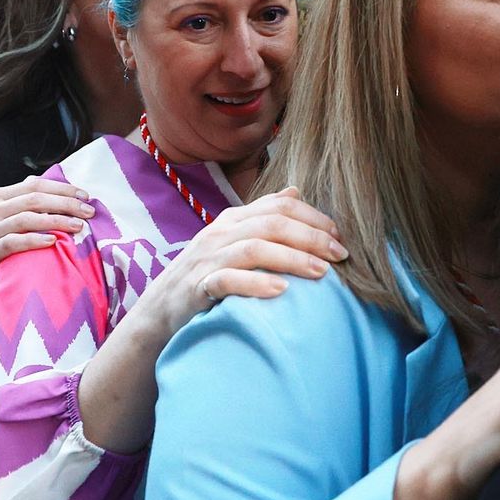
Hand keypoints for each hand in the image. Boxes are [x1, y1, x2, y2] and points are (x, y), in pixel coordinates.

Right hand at [0, 177, 96, 302]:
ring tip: (78, 226)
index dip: (62, 189)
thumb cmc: (2, 244)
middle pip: (34, 200)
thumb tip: (67, 191)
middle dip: (65, 204)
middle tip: (88, 212)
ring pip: (26, 219)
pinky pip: (13, 242)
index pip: (35, 185)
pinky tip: (53, 242)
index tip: (86, 196)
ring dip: (56, 221)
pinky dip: (34, 240)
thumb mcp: (12, 219)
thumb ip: (30, 204)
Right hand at [135, 187, 344, 338]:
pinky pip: (228, 280)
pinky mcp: (197, 286)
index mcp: (234, 219)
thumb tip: (295, 191)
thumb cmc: (206, 274)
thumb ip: (263, 216)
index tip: (340, 236)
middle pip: (272, 224)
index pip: (279, 206)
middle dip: (311, 237)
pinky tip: (282, 292)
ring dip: (293, 259)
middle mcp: (221, 233)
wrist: (160, 309)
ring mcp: (208, 258)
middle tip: (340, 254)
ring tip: (322, 272)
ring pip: (255, 249)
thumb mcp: (233, 240)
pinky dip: (257, 284)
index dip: (313, 218)